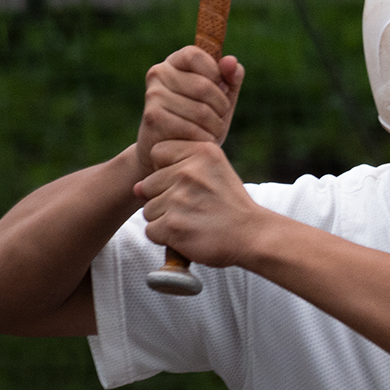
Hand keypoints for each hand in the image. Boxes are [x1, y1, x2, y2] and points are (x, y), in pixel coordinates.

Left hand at [134, 142, 263, 267]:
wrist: (253, 236)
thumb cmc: (231, 205)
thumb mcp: (215, 171)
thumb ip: (177, 168)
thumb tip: (136, 188)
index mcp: (201, 151)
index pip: (158, 152)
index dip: (167, 170)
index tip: (189, 184)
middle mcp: (188, 171)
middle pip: (149, 184)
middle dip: (165, 199)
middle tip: (195, 207)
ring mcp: (179, 199)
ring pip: (148, 209)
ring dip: (166, 220)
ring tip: (194, 221)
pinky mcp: (173, 225)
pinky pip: (151, 231)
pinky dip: (166, 238)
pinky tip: (189, 235)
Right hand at [136, 47, 244, 177]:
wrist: (171, 151)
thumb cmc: (199, 120)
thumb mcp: (219, 97)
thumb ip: (230, 78)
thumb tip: (231, 61)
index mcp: (174, 62)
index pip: (195, 54)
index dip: (214, 72)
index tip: (221, 87)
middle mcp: (159, 73)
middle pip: (203, 86)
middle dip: (221, 106)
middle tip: (220, 117)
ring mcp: (154, 95)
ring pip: (201, 110)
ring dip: (215, 126)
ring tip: (212, 131)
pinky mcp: (153, 118)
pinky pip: (192, 129)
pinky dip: (204, 138)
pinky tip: (201, 141)